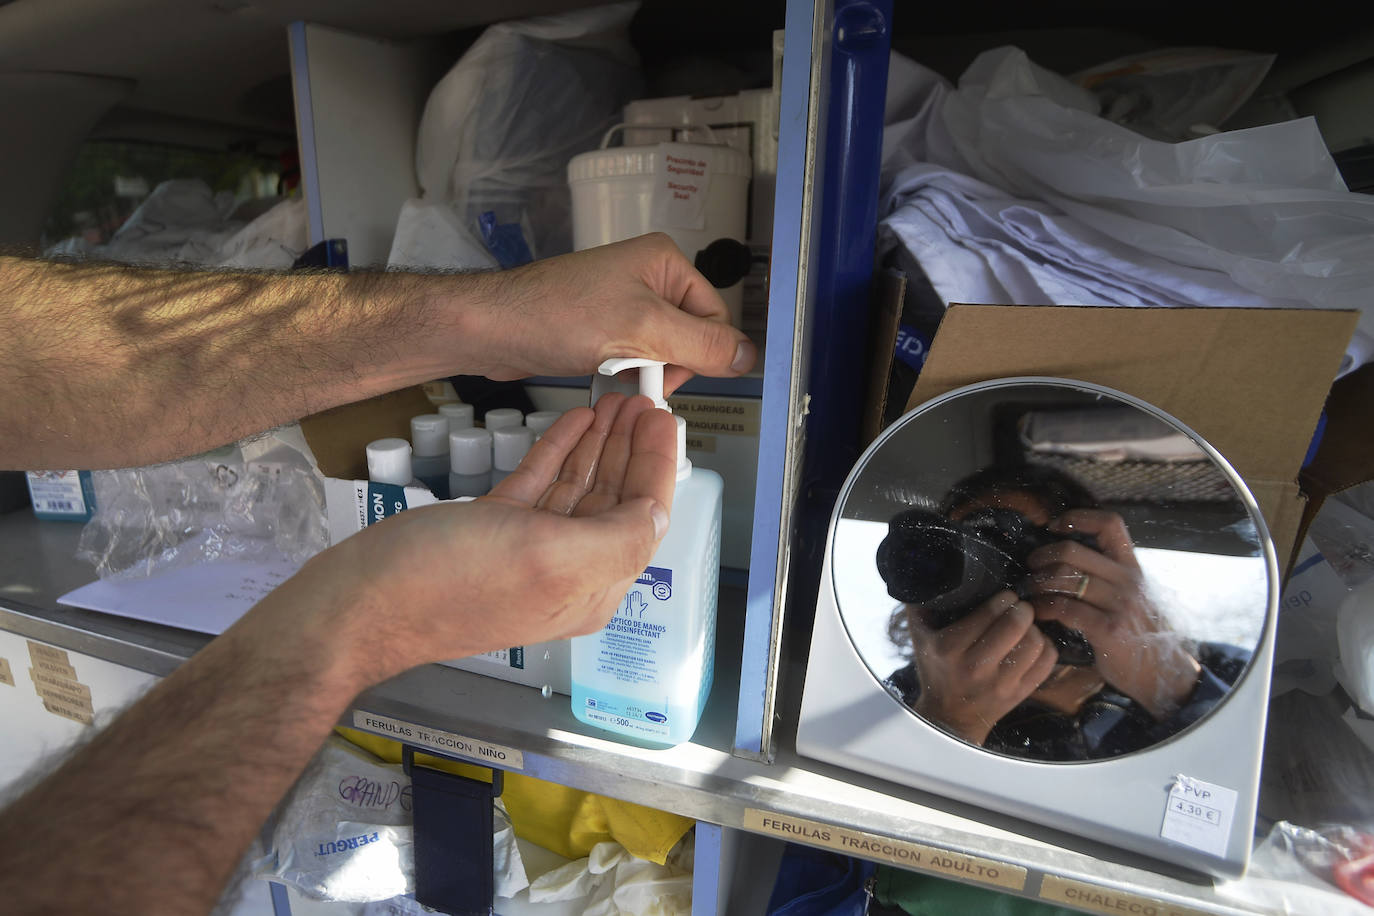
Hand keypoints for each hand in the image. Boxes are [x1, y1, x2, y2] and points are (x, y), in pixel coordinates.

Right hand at [259, 393, 676, 685]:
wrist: (360, 601)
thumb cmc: (447, 585)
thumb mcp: (550, 559)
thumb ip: (615, 538)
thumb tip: (656, 514)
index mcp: (589, 587)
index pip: (642, 518)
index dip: (657, 466)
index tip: (665, 420)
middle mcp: (564, 572)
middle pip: (614, 499)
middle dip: (630, 448)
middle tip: (641, 401)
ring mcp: (525, 550)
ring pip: (577, 488)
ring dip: (598, 444)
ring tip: (613, 402)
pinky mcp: (490, 530)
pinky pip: (538, 485)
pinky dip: (557, 451)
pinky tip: (572, 423)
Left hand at [458, 233, 756, 391]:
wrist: (492, 329)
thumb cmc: (554, 314)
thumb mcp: (641, 331)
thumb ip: (702, 344)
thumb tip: (749, 356)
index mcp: (666, 262)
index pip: (715, 319)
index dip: (698, 353)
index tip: (668, 371)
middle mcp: (649, 277)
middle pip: (691, 338)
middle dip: (667, 364)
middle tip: (635, 371)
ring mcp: (625, 302)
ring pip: (663, 353)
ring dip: (643, 372)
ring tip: (611, 369)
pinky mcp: (604, 327)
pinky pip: (635, 357)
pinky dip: (624, 373)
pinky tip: (601, 372)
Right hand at [906, 591, 1058, 745]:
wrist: (949, 717)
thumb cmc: (936, 668)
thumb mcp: (919, 636)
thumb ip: (920, 603)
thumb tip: (926, 571)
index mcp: (949, 648)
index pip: (989, 613)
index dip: (1004, 598)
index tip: (1007, 595)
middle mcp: (975, 667)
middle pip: (1015, 625)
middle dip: (1023, 609)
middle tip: (1021, 606)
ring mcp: (1000, 684)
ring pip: (1035, 643)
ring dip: (1035, 628)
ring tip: (1027, 626)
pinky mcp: (1019, 694)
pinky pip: (1047, 662)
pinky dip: (1046, 647)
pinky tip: (1035, 643)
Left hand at [1026, 509, 1200, 718]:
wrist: (1160, 672)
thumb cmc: (1137, 632)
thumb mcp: (1131, 595)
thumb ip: (1108, 575)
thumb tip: (1068, 557)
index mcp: (1133, 567)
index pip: (1110, 524)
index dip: (1079, 517)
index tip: (1054, 526)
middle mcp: (1128, 580)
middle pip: (1072, 551)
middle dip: (1042, 556)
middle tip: (1030, 567)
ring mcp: (1120, 604)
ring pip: (1064, 578)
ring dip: (1037, 583)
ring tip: (1028, 591)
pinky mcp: (1108, 629)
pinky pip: (1065, 608)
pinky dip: (1044, 608)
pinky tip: (1038, 613)